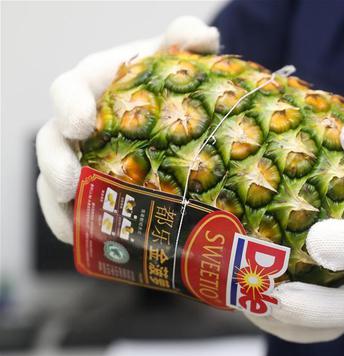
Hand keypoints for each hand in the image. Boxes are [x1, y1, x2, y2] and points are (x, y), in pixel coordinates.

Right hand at [36, 16, 219, 242]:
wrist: (183, 108)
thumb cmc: (173, 78)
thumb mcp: (183, 55)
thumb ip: (188, 35)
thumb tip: (200, 37)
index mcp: (96, 85)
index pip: (70, 89)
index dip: (70, 105)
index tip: (82, 123)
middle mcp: (83, 123)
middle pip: (53, 141)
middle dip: (55, 162)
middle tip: (70, 182)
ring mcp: (86, 157)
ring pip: (55, 182)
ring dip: (58, 204)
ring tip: (72, 223)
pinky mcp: (98, 187)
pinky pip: (76, 209)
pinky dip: (76, 226)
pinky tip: (90, 241)